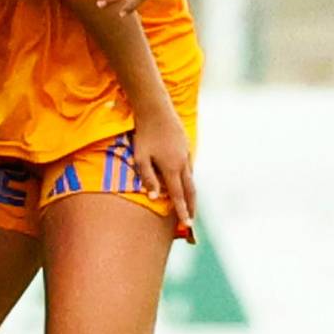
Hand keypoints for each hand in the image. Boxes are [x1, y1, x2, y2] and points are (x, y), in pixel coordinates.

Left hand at [130, 108, 196, 235]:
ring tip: (190, 208)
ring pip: (191, 180)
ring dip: (191, 196)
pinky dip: (189, 181)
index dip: (183, 211)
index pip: (178, 195)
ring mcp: (186, 155)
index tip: (187, 224)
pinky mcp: (185, 147)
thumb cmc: (144, 134)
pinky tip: (185, 184)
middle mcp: (182, 163)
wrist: (156, 109)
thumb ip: (148, 178)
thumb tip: (153, 197)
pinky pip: (189, 169)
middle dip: (192, 208)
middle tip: (192, 223)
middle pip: (190, 191)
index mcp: (172, 168)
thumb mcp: (141, 157)